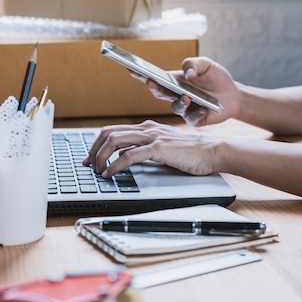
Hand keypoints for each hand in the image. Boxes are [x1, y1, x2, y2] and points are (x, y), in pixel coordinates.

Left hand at [82, 120, 217, 177]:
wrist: (212, 151)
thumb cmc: (190, 152)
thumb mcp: (163, 147)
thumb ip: (144, 148)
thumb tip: (124, 156)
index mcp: (146, 127)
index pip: (113, 130)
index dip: (97, 144)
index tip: (90, 158)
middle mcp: (147, 128)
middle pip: (108, 133)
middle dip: (93, 150)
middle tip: (89, 165)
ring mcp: (152, 137)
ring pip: (115, 141)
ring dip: (101, 157)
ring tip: (98, 170)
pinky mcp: (159, 148)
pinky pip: (129, 156)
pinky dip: (115, 165)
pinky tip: (111, 174)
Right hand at [144, 57, 240, 126]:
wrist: (233, 95)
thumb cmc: (216, 78)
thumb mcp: (206, 64)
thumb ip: (194, 64)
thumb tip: (187, 73)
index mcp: (174, 82)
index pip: (154, 77)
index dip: (141, 74)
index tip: (130, 67)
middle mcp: (175, 96)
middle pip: (160, 93)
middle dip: (154, 87)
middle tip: (150, 81)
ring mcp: (184, 109)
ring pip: (176, 107)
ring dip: (180, 102)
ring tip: (187, 97)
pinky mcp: (195, 120)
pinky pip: (192, 118)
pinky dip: (198, 112)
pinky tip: (203, 108)